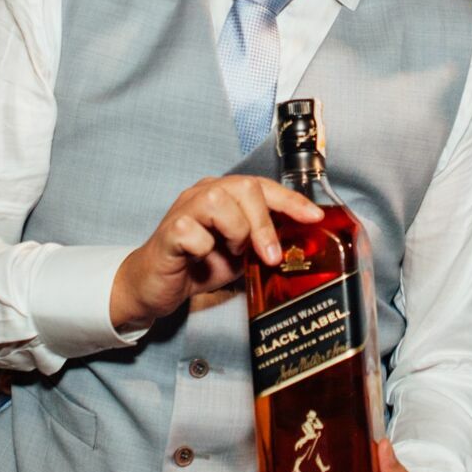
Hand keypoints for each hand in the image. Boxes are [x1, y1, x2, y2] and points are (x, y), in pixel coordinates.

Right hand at [109, 176, 320, 332]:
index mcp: (225, 194)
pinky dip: (204, 249)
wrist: (157, 286)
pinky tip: (201, 258)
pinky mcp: (169, 231)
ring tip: (232, 253)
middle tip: (270, 255)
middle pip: (244, 187)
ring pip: (219, 202)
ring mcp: (185, 209)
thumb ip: (264, 243)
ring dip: (236, 232)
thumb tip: (300, 245)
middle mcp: (204, 193)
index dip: (291, 200)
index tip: (314, 217)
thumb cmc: (199, 266)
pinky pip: (194, 232)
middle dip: (264, 223)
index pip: (263, 186)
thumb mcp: (241, 254)